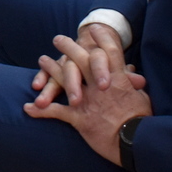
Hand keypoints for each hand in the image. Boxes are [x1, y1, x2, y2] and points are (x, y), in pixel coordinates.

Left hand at [24, 24, 151, 163]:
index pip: (109, 51)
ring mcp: (87, 100)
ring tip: (42, 59)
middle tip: (58, 38)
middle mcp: (100, 85)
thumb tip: (132, 73)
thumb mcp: (142, 98)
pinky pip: (56, 112)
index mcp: (117, 79)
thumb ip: (133, 84)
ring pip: (65, 78)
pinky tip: (29, 108)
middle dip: (68, 47)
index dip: (102, 37)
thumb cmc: (141, 121)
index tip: (93, 28)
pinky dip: (41, 110)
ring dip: (51, 68)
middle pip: (81, 59)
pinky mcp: (79, 118)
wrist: (134, 142)